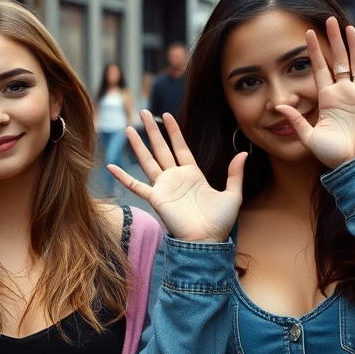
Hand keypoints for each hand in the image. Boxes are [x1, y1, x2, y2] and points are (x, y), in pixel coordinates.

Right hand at [108, 112, 244, 242]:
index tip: (167, 115)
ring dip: (138, 145)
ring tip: (130, 129)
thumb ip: (235, 174)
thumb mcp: (233, 194)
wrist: (206, 240)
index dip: (174, 131)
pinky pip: (136, 186)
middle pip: (161, 149)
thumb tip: (243, 153)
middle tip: (144, 113)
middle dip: (153, 131)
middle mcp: (175, 178)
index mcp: (192, 174)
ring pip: (148, 161)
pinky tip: (111, 167)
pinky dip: (123, 177)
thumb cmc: (220, 221)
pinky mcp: (155, 199)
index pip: (180, 147)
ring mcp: (163, 187)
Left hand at [275, 17, 354, 168]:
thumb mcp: (308, 135)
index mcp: (326, 99)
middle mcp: (343, 93)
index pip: (319, 69)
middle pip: (337, 60)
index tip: (306, 34)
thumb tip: (278, 106)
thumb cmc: (332, 154)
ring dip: (351, 44)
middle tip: (328, 20)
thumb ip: (295, 119)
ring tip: (346, 26)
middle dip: (332, 40)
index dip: (314, 52)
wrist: (354, 163)